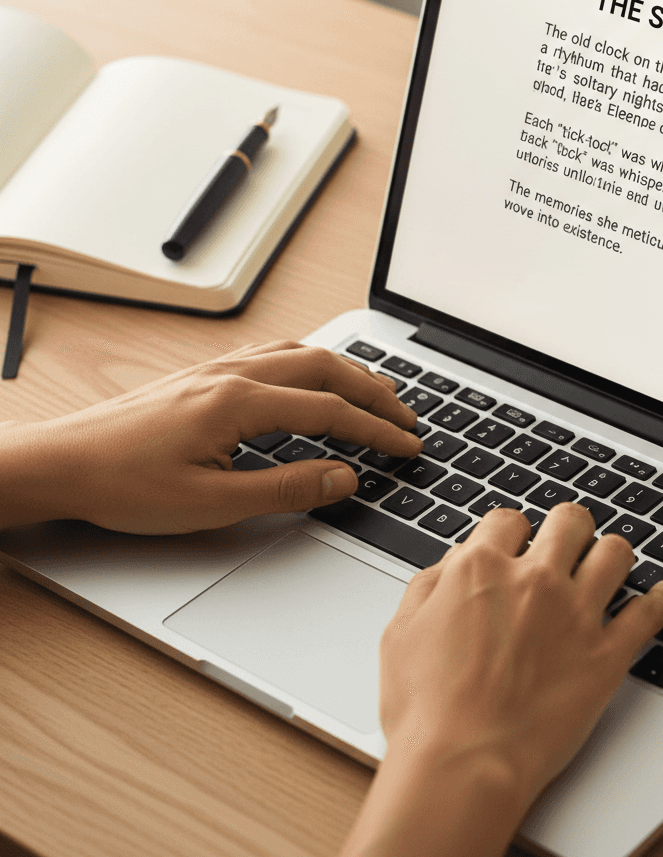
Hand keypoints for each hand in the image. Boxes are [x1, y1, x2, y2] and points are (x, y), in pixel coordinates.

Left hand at [0, 340, 419, 532]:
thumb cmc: (123, 484)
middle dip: (374, 391)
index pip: (330, 411)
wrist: (62, 462)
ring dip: (346, 371)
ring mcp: (218, 369)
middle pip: (326, 368)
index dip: (376, 431)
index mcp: (239, 403)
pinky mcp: (205, 375)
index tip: (406, 446)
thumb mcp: (211, 504)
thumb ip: (285, 488)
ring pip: (301, 353)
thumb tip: (341, 477)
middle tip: (407, 417)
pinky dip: (311, 362)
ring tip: (375, 393)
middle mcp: (234, 375)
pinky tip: (314, 376)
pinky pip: (274, 353)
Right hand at [336, 503, 662, 856]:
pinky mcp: (607, 654)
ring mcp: (576, 614)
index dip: (512, 531)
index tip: (517, 543)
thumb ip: (429, 585)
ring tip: (609, 562)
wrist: (461, 763)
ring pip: (614, 552)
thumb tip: (453, 564)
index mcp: (480, 568)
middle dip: (567, 527)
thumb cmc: (425, 709)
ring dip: (611, 553)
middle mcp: (534, 579)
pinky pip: (650, 612)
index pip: (508, 519)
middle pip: (569, 520)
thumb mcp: (401, 632)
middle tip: (566, 543)